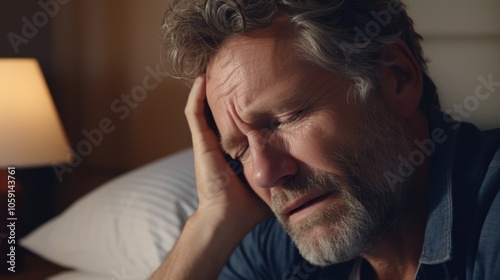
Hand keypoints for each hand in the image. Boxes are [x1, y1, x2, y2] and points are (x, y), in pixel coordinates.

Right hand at [185, 76, 271, 230]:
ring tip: (215, 67)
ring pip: (204, 108)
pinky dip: (196, 96)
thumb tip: (307, 163)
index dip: (243, 105)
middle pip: (219, 111)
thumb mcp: (272, 181)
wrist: (227, 220)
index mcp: (232, 151)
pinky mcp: (200, 144)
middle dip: (225, 92)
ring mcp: (206, 143)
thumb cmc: (248, 207)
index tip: (255, 89)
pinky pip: (194, 114)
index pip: (237, 122)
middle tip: (234, 71)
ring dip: (208, 88)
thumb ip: (284, 170)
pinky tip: (201, 79)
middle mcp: (217, 144)